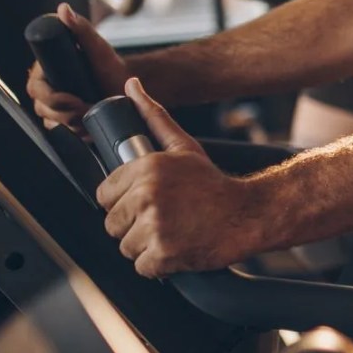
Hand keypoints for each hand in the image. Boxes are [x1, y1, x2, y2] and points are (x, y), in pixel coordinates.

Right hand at [27, 2, 128, 127]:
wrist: (125, 86)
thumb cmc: (110, 64)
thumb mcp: (96, 46)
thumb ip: (80, 28)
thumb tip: (64, 9)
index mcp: (45, 70)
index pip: (36, 88)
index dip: (52, 97)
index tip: (74, 99)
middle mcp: (45, 89)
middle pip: (43, 109)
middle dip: (66, 113)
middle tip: (88, 107)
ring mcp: (53, 107)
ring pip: (52, 123)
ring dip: (73, 123)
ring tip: (92, 112)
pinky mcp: (64, 121)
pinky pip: (62, 132)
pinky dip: (77, 132)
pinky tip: (90, 125)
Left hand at [96, 78, 262, 274]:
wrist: (249, 214)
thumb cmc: (213, 184)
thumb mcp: (183, 147)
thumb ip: (153, 116)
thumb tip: (131, 85)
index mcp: (146, 169)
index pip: (103, 195)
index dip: (122, 202)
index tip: (144, 203)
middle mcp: (147, 196)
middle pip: (112, 223)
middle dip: (132, 225)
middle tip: (162, 220)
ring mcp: (155, 226)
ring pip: (126, 246)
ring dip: (145, 246)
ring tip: (171, 233)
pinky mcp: (164, 254)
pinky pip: (142, 266)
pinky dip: (158, 265)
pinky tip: (176, 250)